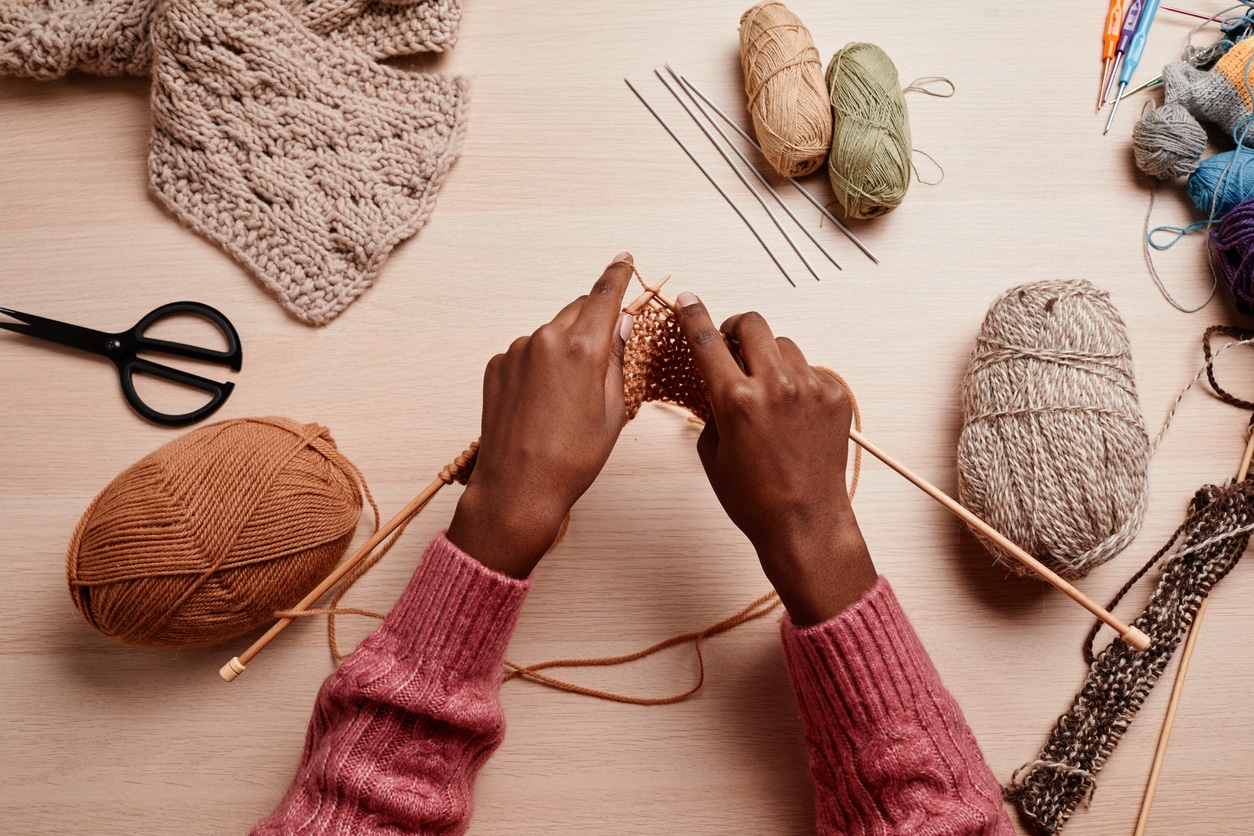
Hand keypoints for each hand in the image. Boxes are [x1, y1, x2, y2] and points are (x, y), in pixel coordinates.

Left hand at [446, 254, 636, 577]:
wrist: (518, 488)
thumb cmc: (572, 458)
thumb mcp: (613, 410)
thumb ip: (618, 358)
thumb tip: (621, 324)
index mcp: (583, 348)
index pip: (604, 295)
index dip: (618, 275)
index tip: (624, 260)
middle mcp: (546, 340)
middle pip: (578, 310)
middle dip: (594, 321)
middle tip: (607, 349)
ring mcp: (516, 352)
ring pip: (552, 333)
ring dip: (566, 348)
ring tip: (570, 396)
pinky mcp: (497, 366)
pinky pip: (528, 353)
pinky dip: (540, 366)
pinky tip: (544, 402)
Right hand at [674, 292, 876, 624]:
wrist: (805, 522)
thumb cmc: (754, 497)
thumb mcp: (712, 451)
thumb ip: (711, 406)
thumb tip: (715, 379)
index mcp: (736, 400)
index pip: (707, 341)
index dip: (693, 315)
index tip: (688, 300)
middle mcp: (775, 386)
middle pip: (753, 325)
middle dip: (736, 329)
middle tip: (732, 346)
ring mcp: (810, 389)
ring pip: (784, 346)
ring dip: (769, 359)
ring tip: (766, 394)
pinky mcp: (835, 396)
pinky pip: (811, 370)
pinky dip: (798, 382)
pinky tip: (793, 414)